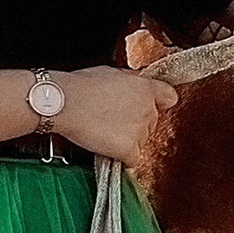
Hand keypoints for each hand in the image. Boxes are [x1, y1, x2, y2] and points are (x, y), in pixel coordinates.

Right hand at [53, 63, 177, 175]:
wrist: (63, 103)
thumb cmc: (80, 86)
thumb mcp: (111, 72)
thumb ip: (130, 82)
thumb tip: (134, 85)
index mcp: (146, 87)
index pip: (169, 97)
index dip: (159, 102)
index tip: (151, 106)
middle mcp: (148, 109)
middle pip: (152, 122)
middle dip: (135, 123)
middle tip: (112, 119)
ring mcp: (140, 131)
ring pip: (142, 142)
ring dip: (127, 140)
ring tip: (104, 130)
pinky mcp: (129, 149)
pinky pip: (133, 160)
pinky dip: (122, 158)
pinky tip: (108, 148)